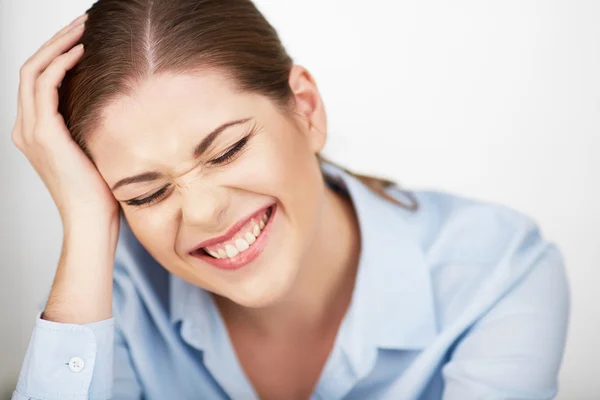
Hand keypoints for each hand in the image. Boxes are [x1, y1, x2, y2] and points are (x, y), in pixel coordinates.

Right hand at [11, 13, 118, 225]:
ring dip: (58, 44)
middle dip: (56, 40)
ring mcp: (30, 130)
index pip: (39, 79)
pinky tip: (82, 52)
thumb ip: (90, 122)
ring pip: (34, 70)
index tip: (83, 36)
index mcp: (36, 131)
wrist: (92, 219)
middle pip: (32, 68)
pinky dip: (61, 64)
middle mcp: (26, 127)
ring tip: (83, 27)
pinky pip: (45, 86)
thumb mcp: (94, 147)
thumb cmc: (100, 190)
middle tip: (82, 22)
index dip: (57, 52)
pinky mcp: (43, 134)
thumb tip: (113, 98)